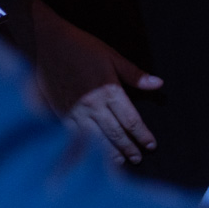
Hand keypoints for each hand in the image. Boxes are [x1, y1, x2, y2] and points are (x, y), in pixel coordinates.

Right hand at [63, 49, 163, 166]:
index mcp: (109, 91)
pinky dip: (87, 148)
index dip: (142, 134)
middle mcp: (93, 105)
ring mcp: (75, 111)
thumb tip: (158, 84)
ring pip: (96, 138)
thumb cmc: (83, 48)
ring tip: (121, 162)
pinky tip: (93, 155)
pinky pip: (75, 136)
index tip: (151, 145)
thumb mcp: (112, 57)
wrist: (50, 44)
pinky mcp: (61, 113)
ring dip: (110, 153)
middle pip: (115, 133)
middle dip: (128, 147)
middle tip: (138, 158)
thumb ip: (134, 75)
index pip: (130, 120)